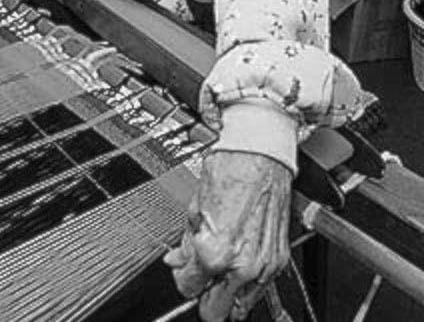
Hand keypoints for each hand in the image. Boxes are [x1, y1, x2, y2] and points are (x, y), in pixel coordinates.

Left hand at [164, 151, 291, 320]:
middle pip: (216, 311)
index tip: (183, 267)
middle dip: (204, 293)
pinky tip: (238, 257)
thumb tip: (178, 260)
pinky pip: (260, 287)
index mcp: (215, 252)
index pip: (188, 288)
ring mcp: (265, 264)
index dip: (182, 277)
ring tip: (219, 264)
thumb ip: (185, 242)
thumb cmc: (231, 167)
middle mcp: (242, 265)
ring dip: (226, 291)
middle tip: (199, 274)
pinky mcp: (279, 258)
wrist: (261, 152)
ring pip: (240, 305)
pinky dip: (246, 280)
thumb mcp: (195, 206)